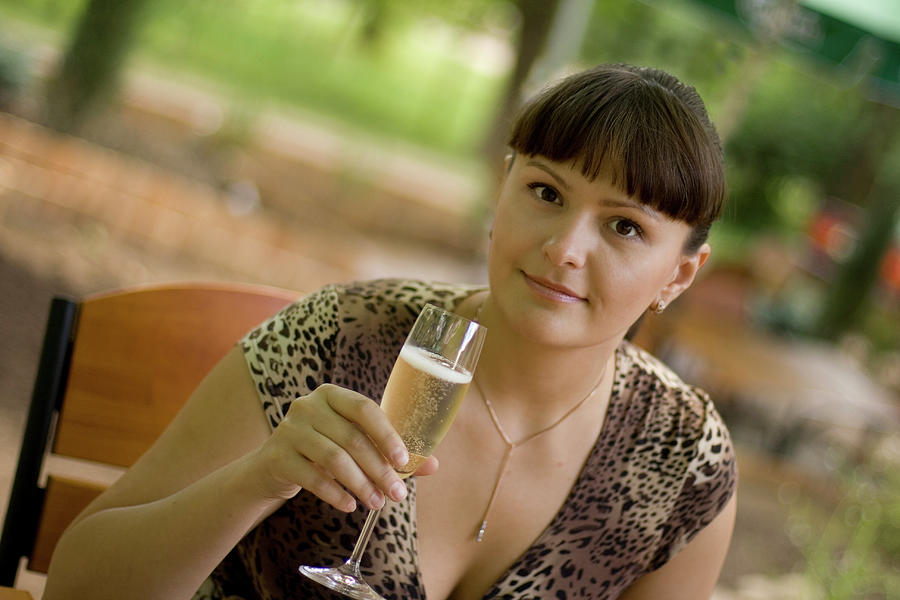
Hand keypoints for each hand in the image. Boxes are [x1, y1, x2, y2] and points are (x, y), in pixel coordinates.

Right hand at [247, 384, 437, 511]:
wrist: (275, 464)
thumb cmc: (324, 448)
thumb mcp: (354, 442)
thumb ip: (390, 450)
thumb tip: (433, 465)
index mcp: (332, 394)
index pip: (364, 408)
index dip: (387, 434)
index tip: (404, 461)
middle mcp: (308, 406)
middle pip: (352, 438)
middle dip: (378, 469)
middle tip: (397, 494)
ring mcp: (289, 429)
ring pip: (334, 459)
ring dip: (360, 484)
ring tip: (377, 503)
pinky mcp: (278, 456)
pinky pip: (313, 478)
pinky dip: (335, 494)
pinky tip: (350, 505)